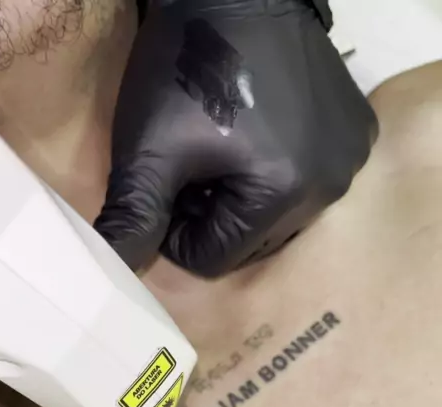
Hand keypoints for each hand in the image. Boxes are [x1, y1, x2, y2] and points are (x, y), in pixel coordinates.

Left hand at [95, 0, 378, 277]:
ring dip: (242, 196)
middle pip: (249, 240)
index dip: (176, 230)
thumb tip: (118, 270)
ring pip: (276, 216)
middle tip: (191, 163)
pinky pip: (305, 182)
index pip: (214, 258)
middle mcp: (330, 187)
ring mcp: (350, 158)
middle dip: (212, 214)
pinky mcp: (357, 134)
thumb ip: (134, 215)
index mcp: (285, 194)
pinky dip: (275, 171)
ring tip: (221, 147)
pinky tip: (258, 131)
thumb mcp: (149, 147)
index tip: (164, 185)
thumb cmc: (188, 66)